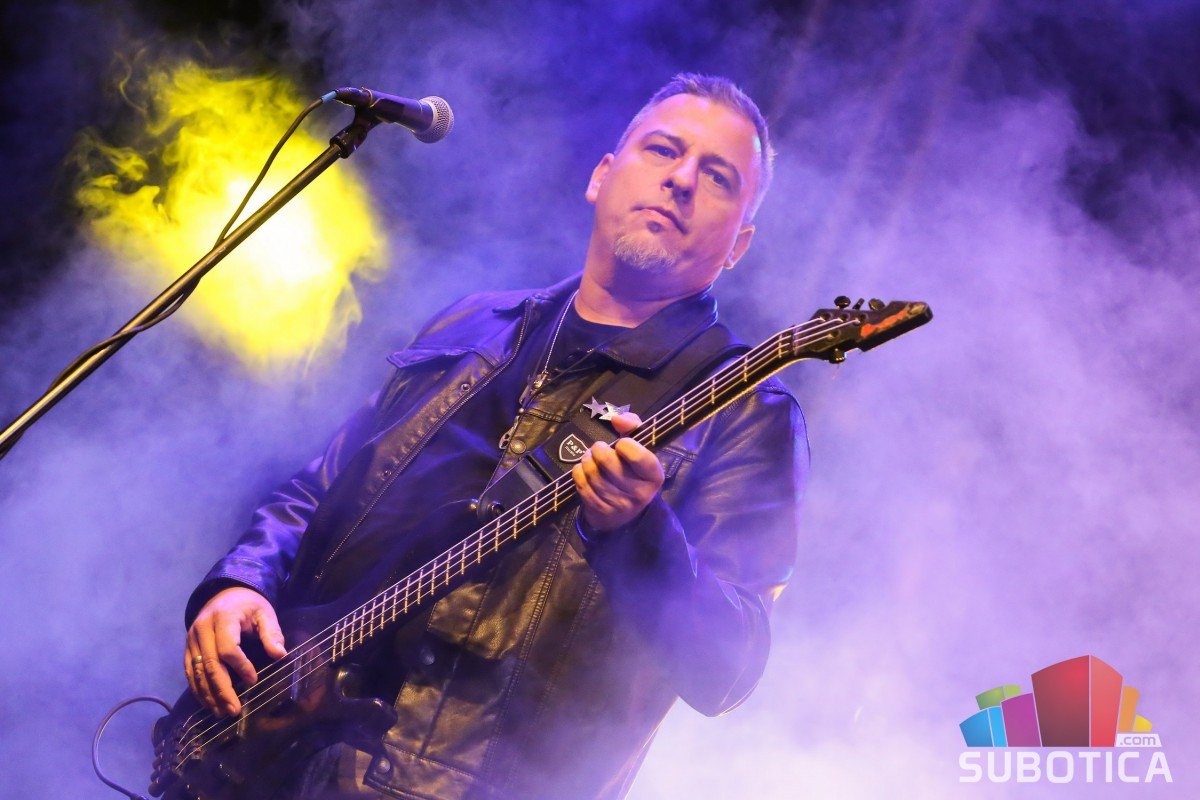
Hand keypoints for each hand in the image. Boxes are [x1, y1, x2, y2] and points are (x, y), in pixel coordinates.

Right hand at [185, 587, 286, 716]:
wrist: (225, 594)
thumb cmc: (248, 605)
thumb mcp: (265, 613)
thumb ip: (272, 633)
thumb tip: (280, 655)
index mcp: (223, 618)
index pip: (228, 648)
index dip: (240, 667)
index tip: (254, 680)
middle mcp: (202, 629)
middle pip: (209, 664)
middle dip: (222, 690)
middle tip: (234, 710)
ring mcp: (191, 639)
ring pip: (196, 672)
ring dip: (209, 695)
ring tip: (222, 712)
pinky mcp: (187, 648)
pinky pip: (190, 672)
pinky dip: (198, 689)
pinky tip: (209, 703)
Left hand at [572, 412, 664, 531]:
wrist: (625, 512)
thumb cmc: (632, 471)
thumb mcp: (639, 447)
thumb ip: (632, 426)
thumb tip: (616, 418)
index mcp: (654, 476)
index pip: (638, 456)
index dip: (624, 445)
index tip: (620, 444)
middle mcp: (639, 493)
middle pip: (609, 463)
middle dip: (599, 449)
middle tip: (598, 448)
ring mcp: (619, 505)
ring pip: (593, 474)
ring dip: (587, 460)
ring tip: (589, 457)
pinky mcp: (601, 512)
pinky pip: (583, 486)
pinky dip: (578, 473)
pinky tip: (583, 470)